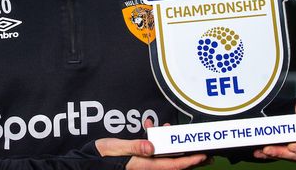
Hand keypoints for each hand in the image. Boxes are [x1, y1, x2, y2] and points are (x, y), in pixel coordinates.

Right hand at [96, 119, 211, 168]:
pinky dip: (159, 141)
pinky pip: (155, 152)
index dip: (189, 161)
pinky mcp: (140, 159)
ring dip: (175, 147)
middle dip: (191, 158)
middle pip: (175, 164)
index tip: (202, 156)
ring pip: (167, 157)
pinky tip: (153, 129)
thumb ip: (134, 146)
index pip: (172, 164)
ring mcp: (144, 163)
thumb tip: (151, 147)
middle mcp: (146, 166)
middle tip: (206, 153)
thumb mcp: (116, 148)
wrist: (89, 161)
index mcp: (143, 164)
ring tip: (178, 135)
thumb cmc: (101, 155)